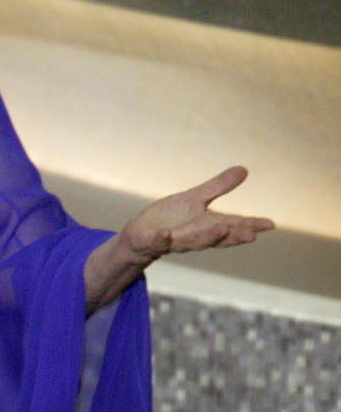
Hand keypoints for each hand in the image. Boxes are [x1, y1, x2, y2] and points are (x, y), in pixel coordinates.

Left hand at [119, 166, 274, 262]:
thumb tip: (244, 169)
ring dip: (207, 237)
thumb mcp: (195, 199)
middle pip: (218, 237)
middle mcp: (196, 236)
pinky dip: (163, 240)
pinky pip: (159, 242)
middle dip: (234, 236)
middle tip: (252, 235)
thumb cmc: (171, 218)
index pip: (233, 226)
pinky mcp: (154, 242)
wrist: (141, 235)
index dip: (251, 226)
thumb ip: (218, 187)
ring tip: (222, 228)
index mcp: (207, 226)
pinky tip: (166, 235)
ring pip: (193, 242)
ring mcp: (175, 241)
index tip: (270, 224)